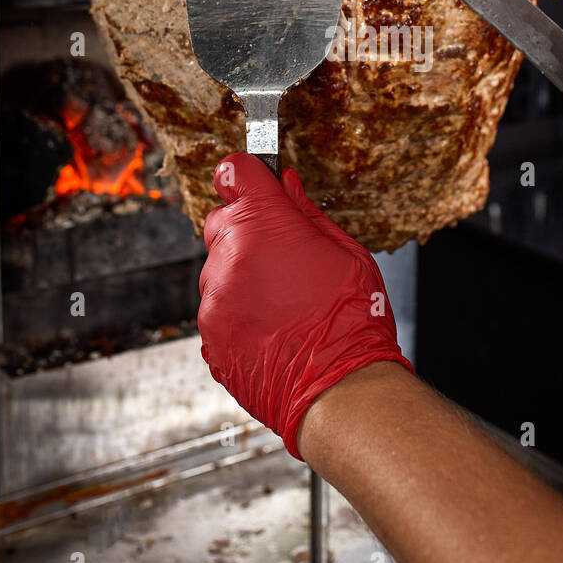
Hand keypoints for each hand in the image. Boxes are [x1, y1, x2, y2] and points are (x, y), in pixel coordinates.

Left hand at [198, 154, 413, 458]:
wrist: (339, 390)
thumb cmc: (353, 321)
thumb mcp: (346, 253)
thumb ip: (307, 214)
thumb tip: (287, 185)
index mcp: (266, 226)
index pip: (237, 172)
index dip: (247, 172)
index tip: (252, 177)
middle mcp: (230, 257)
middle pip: (222, 220)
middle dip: (247, 227)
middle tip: (283, 253)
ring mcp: (215, 299)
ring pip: (218, 268)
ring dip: (242, 274)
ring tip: (283, 301)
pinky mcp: (210, 335)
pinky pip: (217, 308)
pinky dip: (238, 311)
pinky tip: (272, 326)